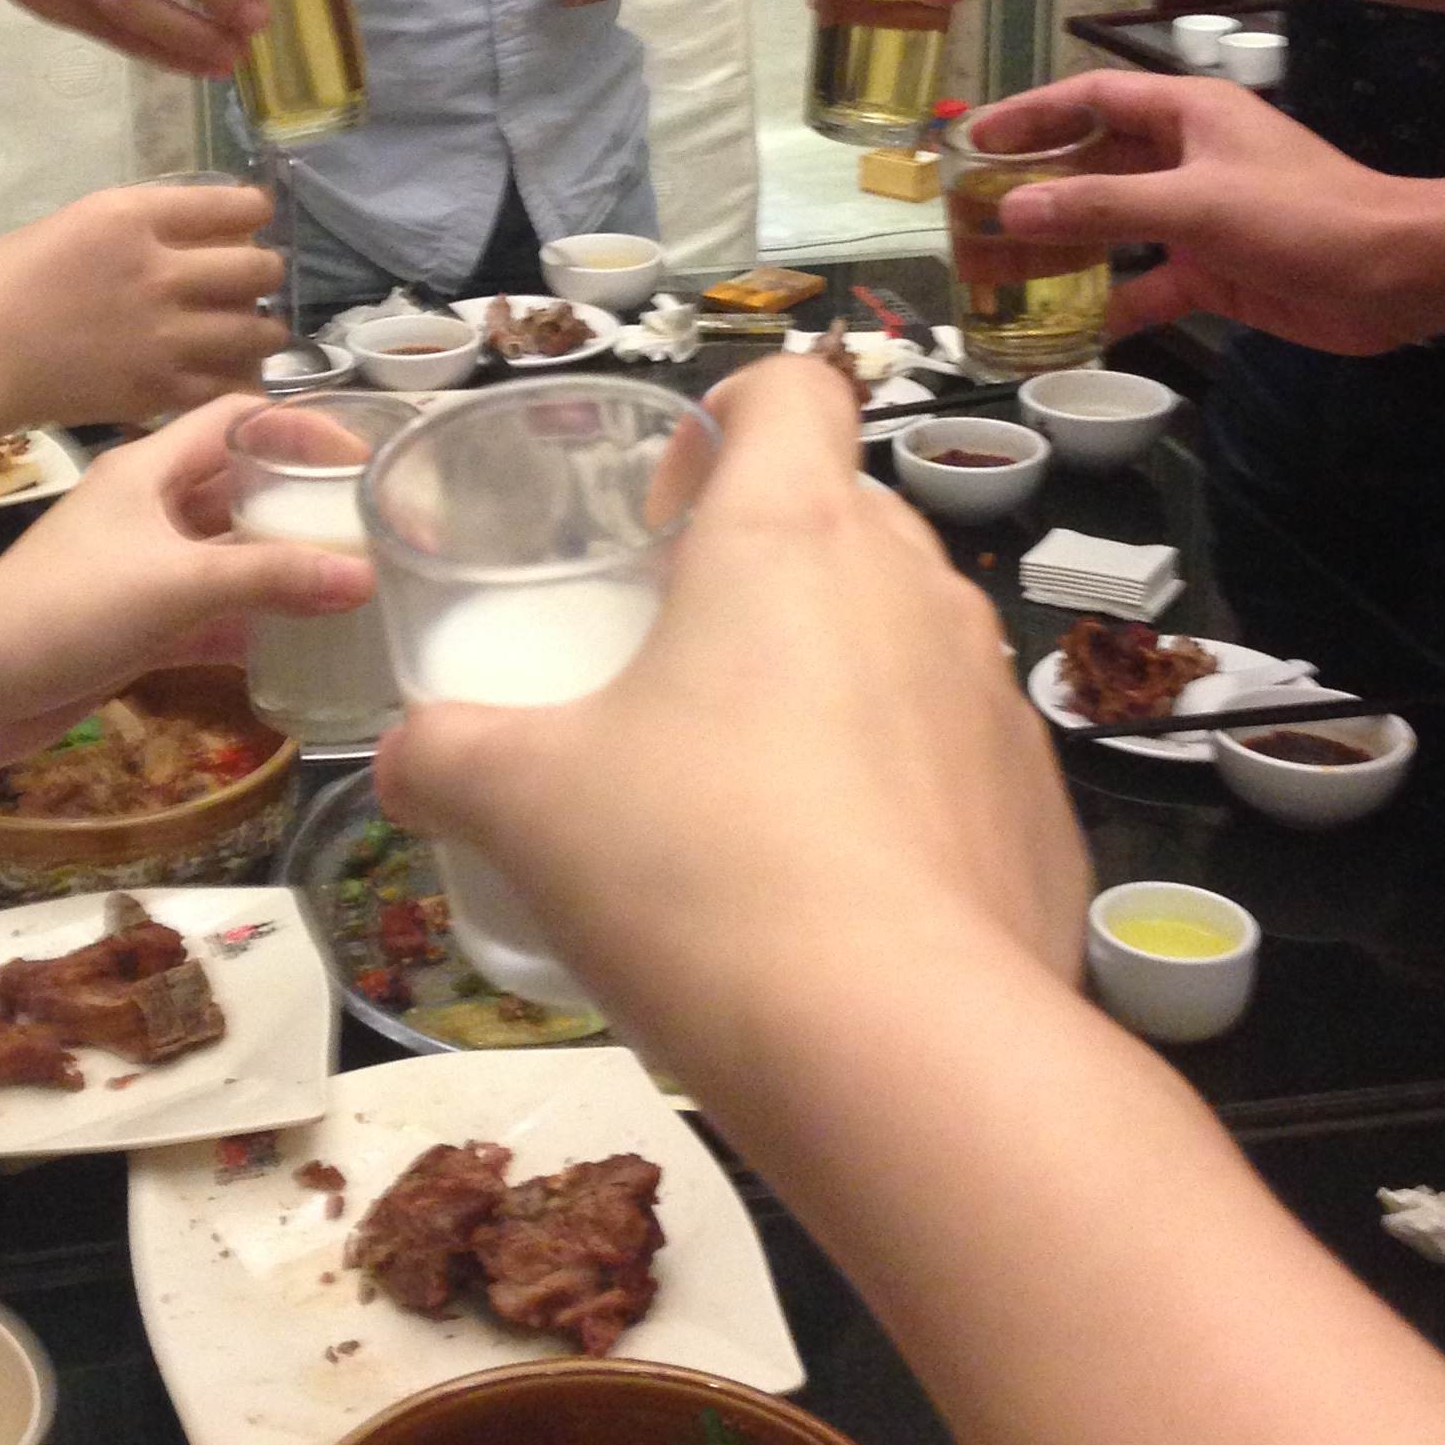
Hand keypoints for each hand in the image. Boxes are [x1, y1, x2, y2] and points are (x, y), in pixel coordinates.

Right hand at [0, 182, 284, 420]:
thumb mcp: (67, 224)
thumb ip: (127, 228)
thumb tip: (173, 238)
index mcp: (132, 217)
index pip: (230, 204)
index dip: (253, 209)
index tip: (254, 218)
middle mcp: (160, 271)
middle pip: (258, 267)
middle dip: (263, 272)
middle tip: (251, 282)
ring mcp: (165, 335)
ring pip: (258, 330)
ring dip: (261, 329)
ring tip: (249, 333)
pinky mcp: (158, 389)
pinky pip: (228, 385)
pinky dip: (238, 381)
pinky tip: (229, 377)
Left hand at [0, 396, 372, 766]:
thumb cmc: (66, 609)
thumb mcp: (179, 584)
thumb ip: (272, 578)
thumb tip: (366, 576)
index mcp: (150, 468)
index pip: (238, 419)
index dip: (300, 428)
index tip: (362, 460)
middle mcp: (150, 508)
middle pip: (242, 490)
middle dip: (304, 506)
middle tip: (375, 530)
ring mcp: (143, 569)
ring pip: (231, 557)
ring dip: (285, 570)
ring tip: (360, 586)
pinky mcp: (138, 626)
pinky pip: (213, 614)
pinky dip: (255, 626)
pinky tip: (307, 646)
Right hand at [372, 357, 1086, 1093]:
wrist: (899, 1054)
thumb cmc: (694, 871)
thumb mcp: (521, 804)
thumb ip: (444, 758)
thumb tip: (405, 763)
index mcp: (790, 536)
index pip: (795, 390)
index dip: (731, 415)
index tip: (668, 502)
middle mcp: (913, 588)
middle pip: (849, 514)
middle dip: (768, 563)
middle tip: (677, 662)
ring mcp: (993, 701)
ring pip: (909, 638)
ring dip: (836, 678)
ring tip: (751, 790)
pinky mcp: (1039, 812)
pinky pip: (958, 760)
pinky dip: (900, 793)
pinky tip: (834, 892)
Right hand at [980, 71, 1437, 352]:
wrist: (1395, 276)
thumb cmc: (1302, 216)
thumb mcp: (1194, 204)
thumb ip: (1100, 206)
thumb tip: (1012, 210)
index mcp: (1189, 113)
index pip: (1092, 98)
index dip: (1031, 114)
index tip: (975, 138)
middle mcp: (1188, 156)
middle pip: (1095, 160)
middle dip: (1037, 183)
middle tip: (971, 207)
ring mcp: (1200, 215)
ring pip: (1115, 223)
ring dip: (1066, 244)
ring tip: (1001, 266)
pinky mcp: (1213, 269)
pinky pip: (1147, 282)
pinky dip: (1112, 301)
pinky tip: (1070, 327)